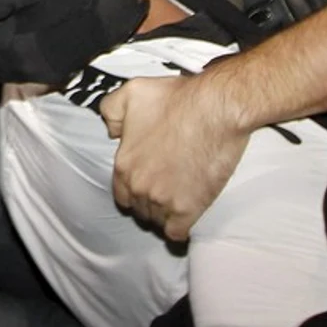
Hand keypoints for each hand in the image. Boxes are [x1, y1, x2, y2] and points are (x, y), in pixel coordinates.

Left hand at [103, 73, 249, 240]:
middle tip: (166, 192)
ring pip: (157, 221)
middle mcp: (138, 186)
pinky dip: (179, 230)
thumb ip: (111, 111)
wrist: (215, 109)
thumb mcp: (131, 93)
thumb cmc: (177, 98)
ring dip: (164, 215)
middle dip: (149, 203)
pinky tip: (184, 220)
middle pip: (139, 209)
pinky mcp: (189, 208)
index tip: (147, 185)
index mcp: (124, 163)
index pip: (120, 193)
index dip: (133, 191)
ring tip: (177, 203)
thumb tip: (112, 131)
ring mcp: (162, 200)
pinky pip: (176, 233)